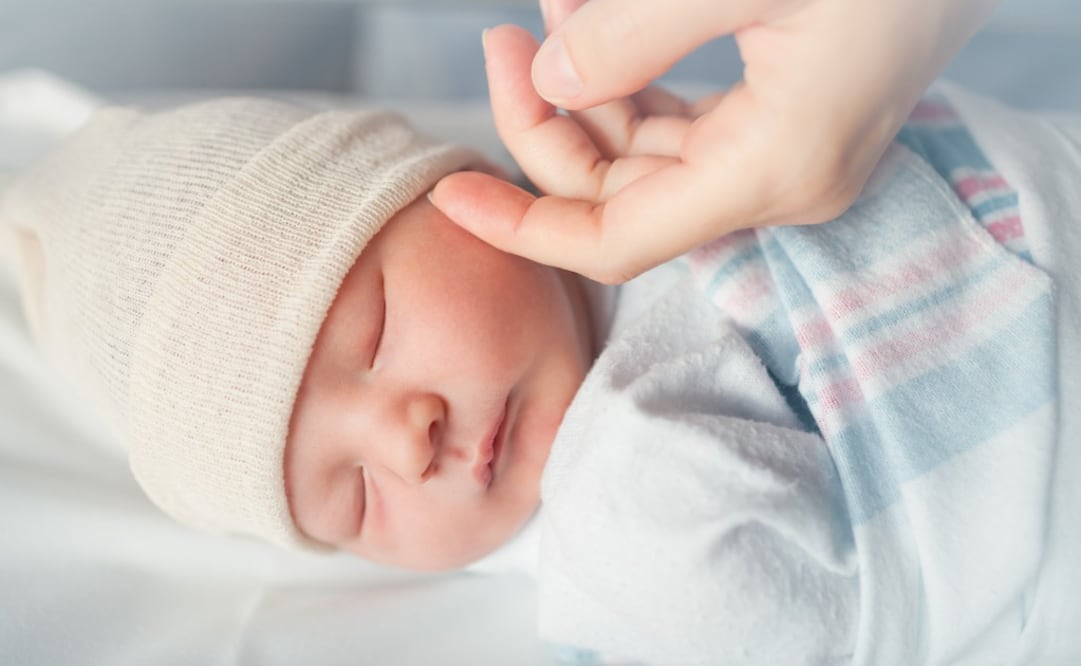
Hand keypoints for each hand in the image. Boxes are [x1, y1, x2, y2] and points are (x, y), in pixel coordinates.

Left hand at [431, 0, 997, 283]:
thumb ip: (632, 36)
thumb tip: (550, 82)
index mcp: (773, 168)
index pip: (614, 241)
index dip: (523, 228)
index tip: (450, 195)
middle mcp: (780, 182)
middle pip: (620, 195)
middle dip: (546, 125)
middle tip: (502, 44)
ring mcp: (785, 156)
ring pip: (646, 157)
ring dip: (585, 95)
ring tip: (544, 17)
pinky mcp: (786, 123)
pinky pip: (681, 125)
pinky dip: (630, 82)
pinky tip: (595, 27)